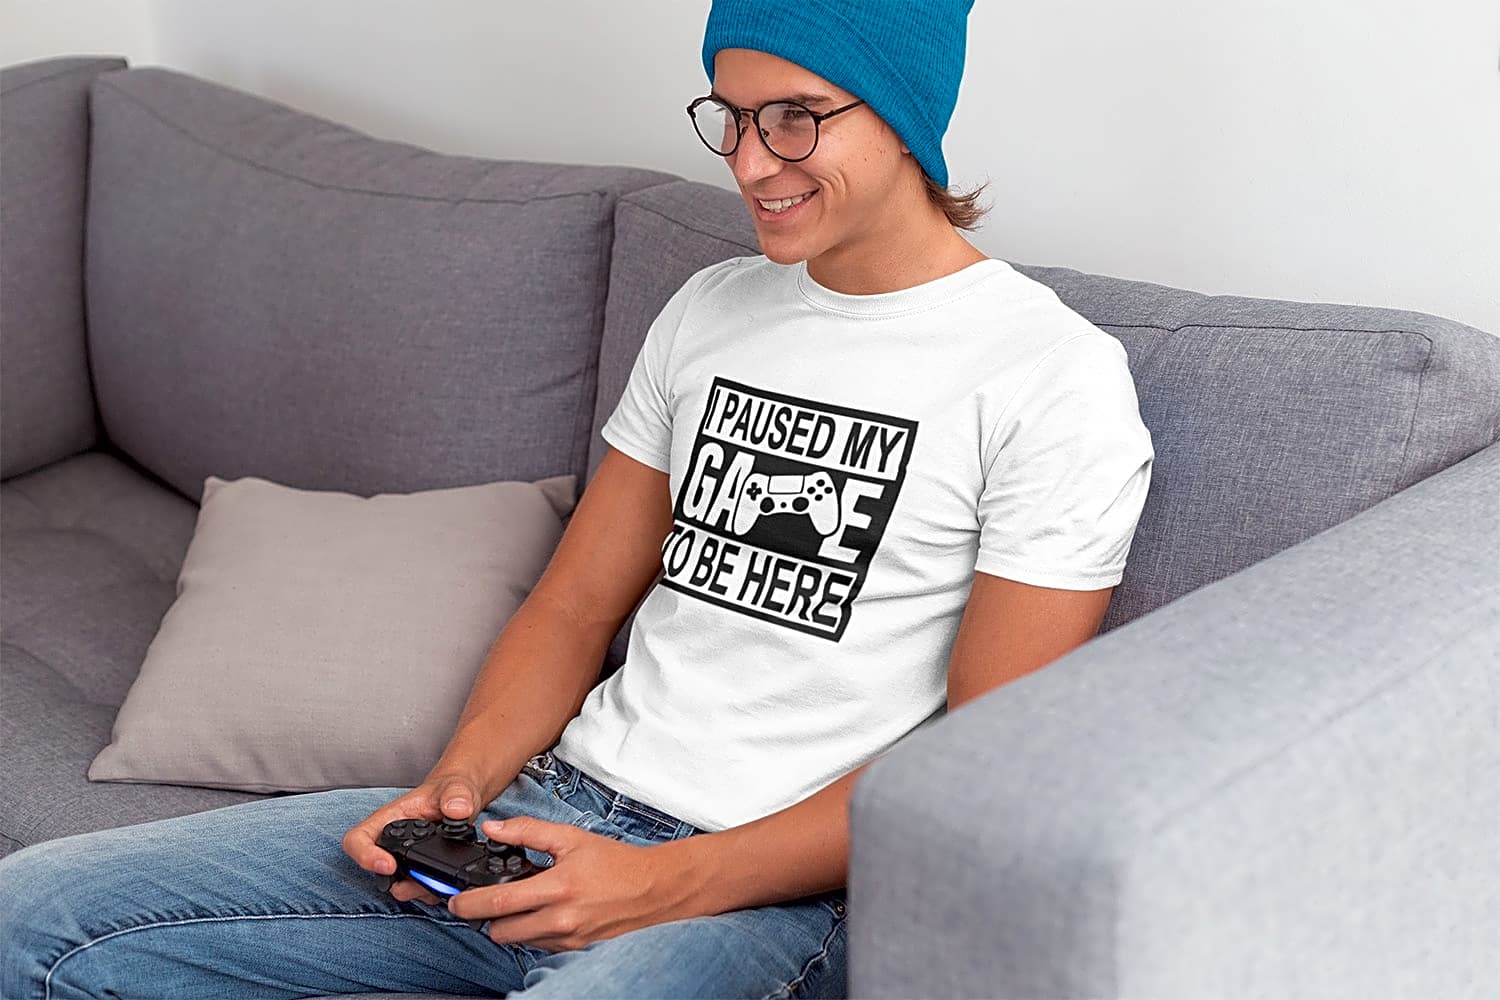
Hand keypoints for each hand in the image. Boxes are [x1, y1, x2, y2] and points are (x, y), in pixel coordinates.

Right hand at [341, 772, 487, 905]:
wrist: (463, 799)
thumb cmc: (450, 789)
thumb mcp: (456, 787)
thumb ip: (456, 795)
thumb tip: (457, 810)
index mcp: (389, 819)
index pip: (357, 840)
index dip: (365, 856)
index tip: (389, 866)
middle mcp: (391, 842)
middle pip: (376, 872)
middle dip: (399, 883)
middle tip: (423, 882)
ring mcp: (404, 860)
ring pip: (398, 886)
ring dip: (417, 890)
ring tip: (439, 884)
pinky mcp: (419, 872)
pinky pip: (418, 891)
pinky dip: (431, 893)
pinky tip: (447, 886)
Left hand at [447, 816, 701, 952]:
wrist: (655, 890)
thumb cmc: (617, 863)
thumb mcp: (572, 838)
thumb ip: (529, 832)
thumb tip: (494, 829)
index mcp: (558, 887)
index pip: (500, 902)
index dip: (470, 904)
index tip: (454, 901)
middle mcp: (562, 918)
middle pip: (502, 931)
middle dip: (488, 918)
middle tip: (488, 901)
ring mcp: (569, 938)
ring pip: (519, 941)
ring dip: (512, 926)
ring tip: (523, 904)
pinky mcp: (576, 949)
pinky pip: (541, 946)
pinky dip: (535, 932)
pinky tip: (545, 913)